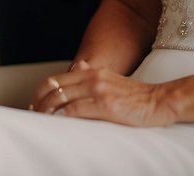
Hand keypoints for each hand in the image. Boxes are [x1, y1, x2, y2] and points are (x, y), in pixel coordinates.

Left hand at [30, 60, 174, 126]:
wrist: (159, 100)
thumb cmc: (136, 96)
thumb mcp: (111, 79)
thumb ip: (92, 76)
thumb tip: (75, 70)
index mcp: (92, 71)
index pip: (56, 79)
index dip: (41, 92)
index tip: (35, 104)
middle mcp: (93, 77)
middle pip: (55, 89)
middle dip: (40, 103)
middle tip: (34, 115)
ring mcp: (99, 91)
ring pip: (62, 99)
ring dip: (48, 111)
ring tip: (42, 121)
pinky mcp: (106, 105)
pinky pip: (77, 110)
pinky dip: (64, 117)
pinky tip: (59, 123)